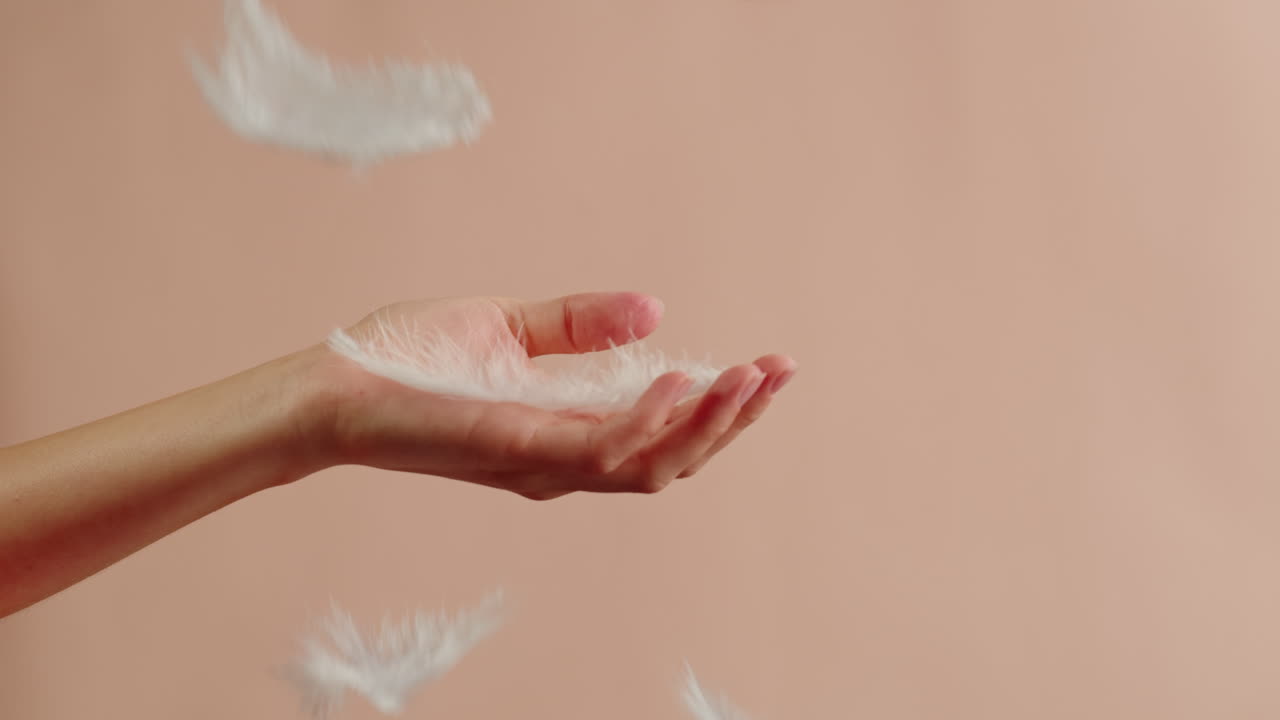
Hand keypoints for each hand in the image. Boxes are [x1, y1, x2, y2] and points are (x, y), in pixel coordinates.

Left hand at [300, 292, 795, 499]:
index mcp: (569, 431)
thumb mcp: (509, 327)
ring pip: (654, 464)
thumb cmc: (408, 361)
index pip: (664, 431)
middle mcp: (567, 460)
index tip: (771, 365)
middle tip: (781, 370)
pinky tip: (684, 380)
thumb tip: (655, 308)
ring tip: (753, 376)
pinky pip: (602, 451)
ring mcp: (546, 463)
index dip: (721, 405)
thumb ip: (579, 325)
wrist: (331, 385)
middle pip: (674, 459)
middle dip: (734, 419)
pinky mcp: (520, 452)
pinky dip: (650, 420)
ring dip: (710, 422)